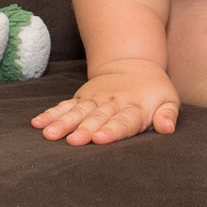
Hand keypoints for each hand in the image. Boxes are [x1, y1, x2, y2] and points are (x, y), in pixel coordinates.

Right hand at [31, 60, 179, 144]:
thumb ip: (168, 115)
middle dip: (84, 129)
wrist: (133, 64)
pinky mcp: (82, 98)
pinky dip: (52, 114)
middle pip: (97, 118)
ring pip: (77, 112)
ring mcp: (94, 100)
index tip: (98, 139)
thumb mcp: (169, 100)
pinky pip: (65, 106)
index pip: (123, 122)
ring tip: (49, 134)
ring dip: (62, 123)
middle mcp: (112, 103)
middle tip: (72, 141)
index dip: (111, 131)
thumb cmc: (154, 91)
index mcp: (135, 107)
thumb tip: (168, 127)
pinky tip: (38, 123)